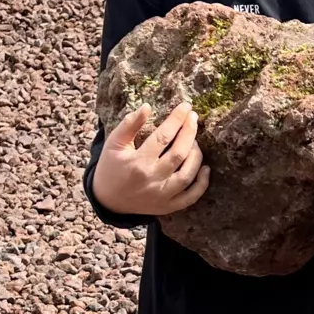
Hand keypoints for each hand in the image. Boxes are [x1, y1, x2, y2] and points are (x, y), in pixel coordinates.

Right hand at [93, 102, 209, 217]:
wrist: (107, 201)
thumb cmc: (111, 167)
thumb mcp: (114, 143)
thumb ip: (129, 124)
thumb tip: (147, 106)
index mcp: (137, 162)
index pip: (163, 137)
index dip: (176, 120)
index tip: (185, 107)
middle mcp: (152, 179)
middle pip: (178, 154)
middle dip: (189, 133)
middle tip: (194, 118)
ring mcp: (161, 196)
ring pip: (187, 175)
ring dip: (196, 156)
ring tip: (195, 141)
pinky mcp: (167, 207)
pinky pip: (190, 198)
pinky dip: (201, 185)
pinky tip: (206, 169)